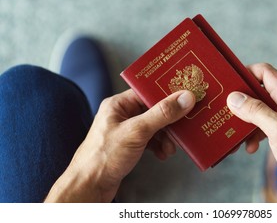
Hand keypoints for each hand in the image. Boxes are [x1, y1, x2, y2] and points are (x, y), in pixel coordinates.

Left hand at [45, 89, 195, 201]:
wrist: (90, 186)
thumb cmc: (102, 157)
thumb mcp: (137, 131)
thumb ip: (162, 114)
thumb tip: (183, 99)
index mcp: (118, 104)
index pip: (147, 92)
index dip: (167, 94)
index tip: (185, 97)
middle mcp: (122, 115)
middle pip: (154, 110)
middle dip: (169, 121)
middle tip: (183, 125)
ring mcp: (127, 131)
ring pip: (155, 126)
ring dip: (166, 136)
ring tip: (171, 146)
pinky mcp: (131, 145)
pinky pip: (152, 139)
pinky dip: (160, 146)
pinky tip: (163, 153)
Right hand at [227, 63, 276, 201]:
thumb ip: (256, 111)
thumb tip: (235, 98)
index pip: (265, 72)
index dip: (247, 72)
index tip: (230, 80)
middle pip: (259, 91)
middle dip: (242, 101)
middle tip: (227, 108)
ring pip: (259, 110)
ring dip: (246, 120)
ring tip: (237, 133)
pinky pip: (263, 125)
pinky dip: (253, 133)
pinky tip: (250, 146)